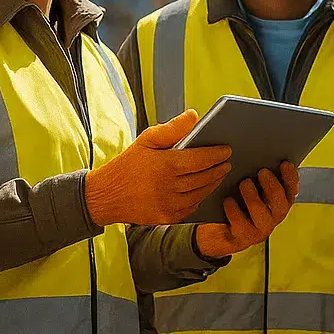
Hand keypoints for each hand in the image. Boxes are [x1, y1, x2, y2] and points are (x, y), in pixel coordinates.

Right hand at [85, 110, 233, 225]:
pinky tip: (204, 188)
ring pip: (200, 193)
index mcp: (166, 164)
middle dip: (219, 168)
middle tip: (227, 161)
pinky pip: (192, 207)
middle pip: (204, 177)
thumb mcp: (146, 140)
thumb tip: (194, 115)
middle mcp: (169, 187)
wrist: (106, 196)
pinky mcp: (167, 218)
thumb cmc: (128, 164)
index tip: (227, 149)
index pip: (201, 159)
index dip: (217, 154)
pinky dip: (201, 196)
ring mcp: (169, 205)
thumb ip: (172, 128)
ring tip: (219, 173)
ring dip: (213, 183)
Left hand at [195, 162, 298, 257]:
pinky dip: (234, 210)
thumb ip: (256, 176)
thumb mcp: (248, 187)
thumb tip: (256, 155)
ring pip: (262, 214)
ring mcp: (260, 229)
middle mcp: (273, 216)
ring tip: (244, 183)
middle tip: (262, 172)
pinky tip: (228, 200)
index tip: (284, 163)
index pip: (291, 189)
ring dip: (253, 196)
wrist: (218, 231)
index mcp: (278, 201)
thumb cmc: (235, 203)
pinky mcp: (244, 238)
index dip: (290, 177)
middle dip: (272, 186)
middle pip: (281, 203)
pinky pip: (241, 224)